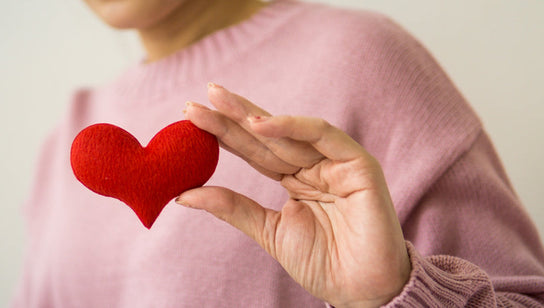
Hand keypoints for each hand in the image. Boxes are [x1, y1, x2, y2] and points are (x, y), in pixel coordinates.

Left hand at [178, 83, 410, 306]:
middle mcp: (313, 165)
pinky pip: (322, 135)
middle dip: (231, 117)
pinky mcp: (358, 164)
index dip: (223, 134)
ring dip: (250, 115)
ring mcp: (335, 162)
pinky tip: (259, 122)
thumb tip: (183, 194)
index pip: (253, 150)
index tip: (190, 119)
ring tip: (216, 101)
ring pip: (287, 132)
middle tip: (195, 103)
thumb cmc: (322, 263)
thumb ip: (231, 207)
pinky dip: (292, 126)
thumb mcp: (268, 231)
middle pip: (265, 136)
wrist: (360, 290)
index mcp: (294, 178)